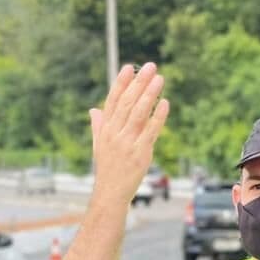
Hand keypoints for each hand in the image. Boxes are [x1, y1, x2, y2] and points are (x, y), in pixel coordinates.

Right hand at [88, 63, 169, 204]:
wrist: (110, 193)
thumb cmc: (107, 169)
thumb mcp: (99, 145)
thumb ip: (98, 126)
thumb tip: (93, 110)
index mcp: (105, 130)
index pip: (112, 101)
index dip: (120, 84)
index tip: (129, 67)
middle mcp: (115, 134)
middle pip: (127, 103)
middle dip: (139, 83)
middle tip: (150, 66)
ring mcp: (127, 143)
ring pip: (138, 114)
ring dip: (149, 94)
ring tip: (159, 78)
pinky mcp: (141, 153)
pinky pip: (151, 131)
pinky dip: (158, 117)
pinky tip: (165, 103)